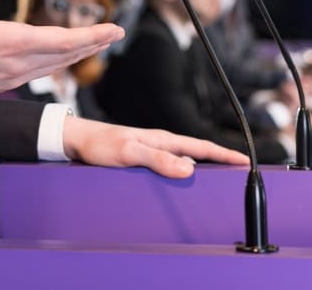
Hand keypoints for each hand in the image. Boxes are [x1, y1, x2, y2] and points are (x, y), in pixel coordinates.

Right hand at [0, 0, 123, 112]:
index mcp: (12, 42)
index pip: (64, 39)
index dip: (92, 34)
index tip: (115, 28)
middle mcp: (17, 64)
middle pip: (65, 55)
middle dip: (92, 43)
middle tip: (113, 35)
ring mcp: (10, 77)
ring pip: (54, 66)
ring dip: (76, 55)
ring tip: (91, 45)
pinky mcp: (0, 84)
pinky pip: (39, 74)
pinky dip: (56, 65)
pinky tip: (54, 61)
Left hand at [63, 116, 250, 178]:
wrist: (77, 140)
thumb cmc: (100, 144)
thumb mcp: (129, 153)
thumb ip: (157, 159)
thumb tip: (188, 167)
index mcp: (161, 139)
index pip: (200, 146)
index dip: (223, 155)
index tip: (245, 161)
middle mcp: (159, 143)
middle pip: (195, 154)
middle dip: (217, 163)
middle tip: (236, 176)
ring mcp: (150, 150)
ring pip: (181, 161)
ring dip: (197, 169)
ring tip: (214, 183)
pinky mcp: (140, 157)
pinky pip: (167, 166)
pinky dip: (178, 173)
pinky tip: (179, 183)